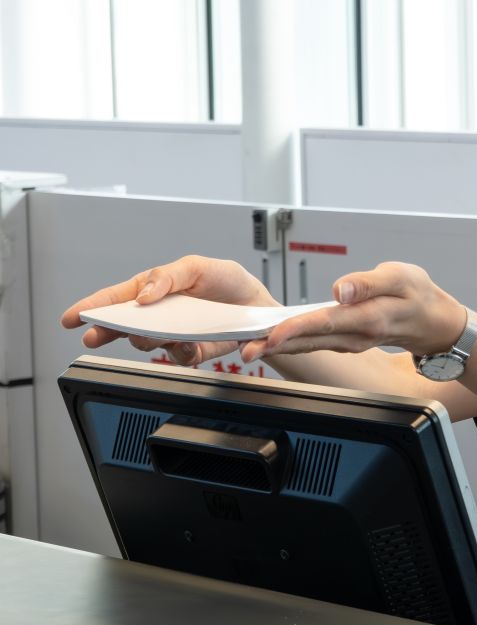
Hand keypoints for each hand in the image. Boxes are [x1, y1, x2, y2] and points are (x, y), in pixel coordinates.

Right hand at [61, 256, 277, 366]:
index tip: (71, 317)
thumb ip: (167, 276)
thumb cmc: (226, 280)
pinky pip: (177, 357)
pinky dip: (180, 352)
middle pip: (122, 326)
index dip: (91, 307)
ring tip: (159, 331)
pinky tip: (189, 343)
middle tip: (96, 335)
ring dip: (147, 339)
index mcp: (154, 289)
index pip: (116, 298)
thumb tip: (144, 294)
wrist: (256, 304)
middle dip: (106, 331)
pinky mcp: (191, 351)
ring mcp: (173, 334)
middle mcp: (158, 315)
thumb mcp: (197, 266)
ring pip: (146, 344)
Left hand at [240, 261, 464, 363]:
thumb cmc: (419, 296)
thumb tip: (340, 289)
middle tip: (243, 348)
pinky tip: (274, 339)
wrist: (434, 322)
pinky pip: (314, 344)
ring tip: (249, 345)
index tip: (270, 334)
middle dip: (275, 345)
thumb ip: (368, 282)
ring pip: (309, 346)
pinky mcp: (345, 341)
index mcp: (366, 319)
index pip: (324, 323)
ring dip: (279, 346)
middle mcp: (354, 336)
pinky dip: (293, 342)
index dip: (295, 329)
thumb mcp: (401, 278)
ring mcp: (348, 342)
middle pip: (309, 341)